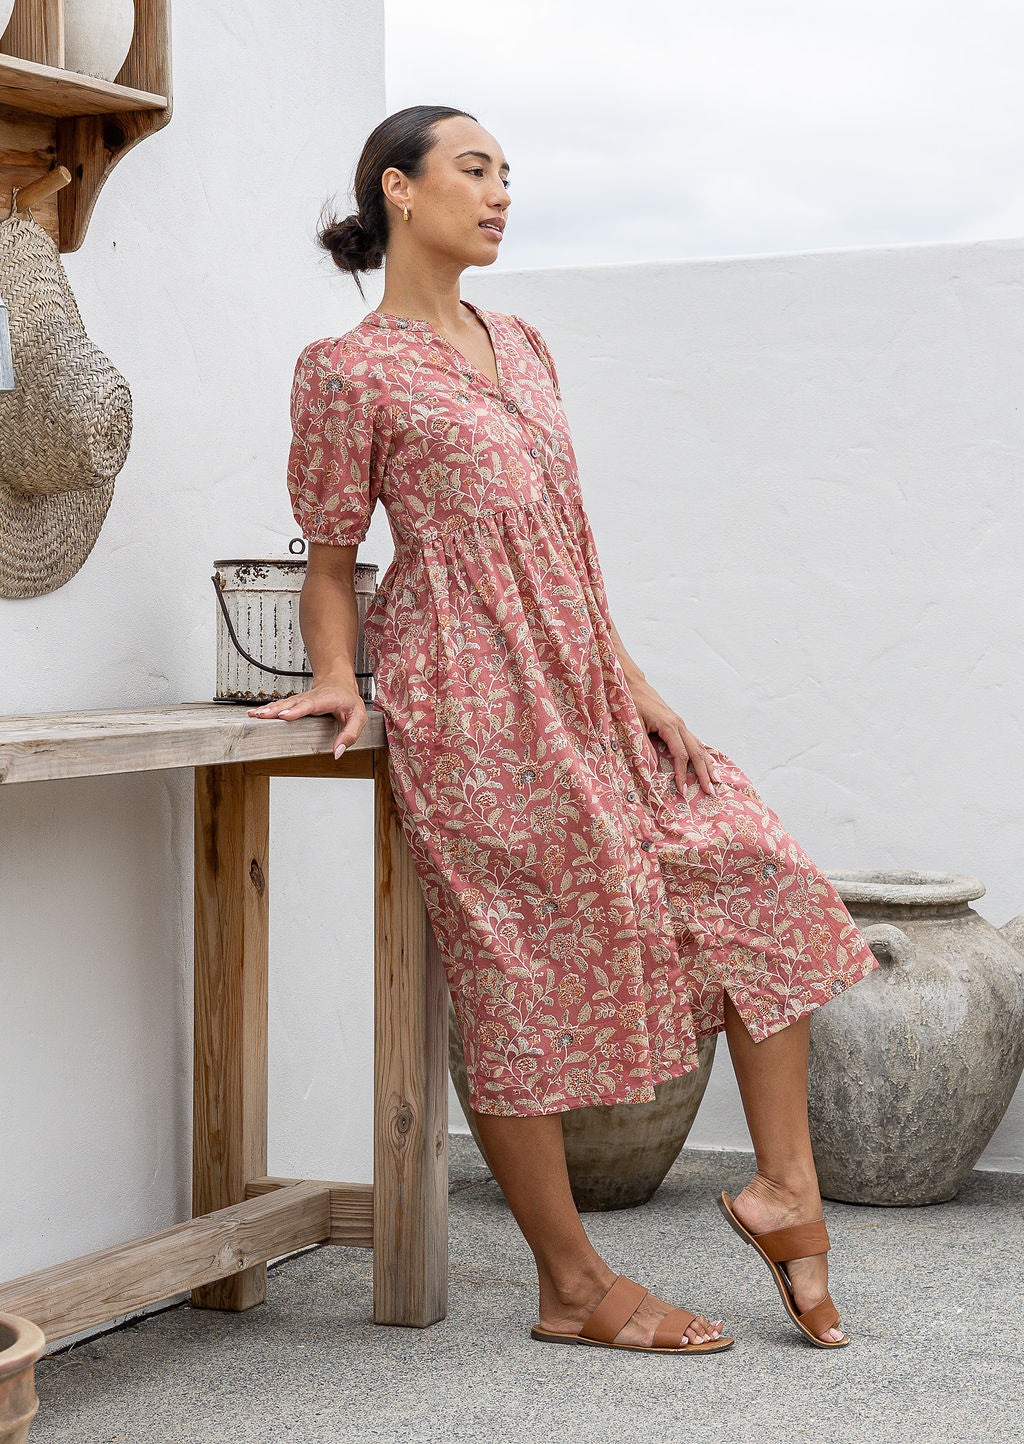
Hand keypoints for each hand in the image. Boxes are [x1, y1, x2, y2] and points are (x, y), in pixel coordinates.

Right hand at [246, 677, 366, 758]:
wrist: (339, 680)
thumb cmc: (349, 700)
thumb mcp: (358, 717)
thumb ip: (350, 735)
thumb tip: (337, 752)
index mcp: (326, 699)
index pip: (310, 705)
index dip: (297, 711)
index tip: (284, 716)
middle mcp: (310, 698)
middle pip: (291, 704)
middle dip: (275, 710)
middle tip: (262, 716)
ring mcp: (301, 699)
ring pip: (283, 703)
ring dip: (268, 709)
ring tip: (254, 715)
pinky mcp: (294, 702)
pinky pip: (280, 705)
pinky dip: (267, 709)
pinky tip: (256, 713)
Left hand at [629, 679, 720, 796]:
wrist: (634, 686)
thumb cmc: (633, 703)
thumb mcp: (634, 726)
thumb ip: (644, 746)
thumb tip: (653, 768)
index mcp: (669, 726)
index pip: (681, 755)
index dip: (683, 774)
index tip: (682, 789)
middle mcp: (679, 725)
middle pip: (696, 752)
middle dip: (704, 773)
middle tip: (710, 791)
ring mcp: (680, 724)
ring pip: (699, 746)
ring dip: (708, 764)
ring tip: (715, 779)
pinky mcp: (678, 724)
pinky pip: (694, 741)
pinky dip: (703, 753)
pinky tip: (708, 762)